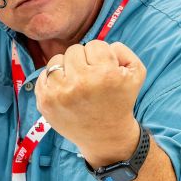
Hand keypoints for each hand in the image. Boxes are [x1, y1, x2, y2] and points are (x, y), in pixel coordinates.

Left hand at [34, 41, 145, 163]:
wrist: (105, 136)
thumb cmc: (120, 101)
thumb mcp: (136, 74)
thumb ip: (123, 51)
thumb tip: (104, 46)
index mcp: (105, 75)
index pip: (96, 45)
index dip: (102, 57)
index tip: (105, 72)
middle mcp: (81, 83)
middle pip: (74, 50)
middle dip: (84, 61)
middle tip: (91, 79)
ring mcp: (59, 93)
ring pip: (57, 60)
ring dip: (67, 68)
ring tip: (77, 83)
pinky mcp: (45, 101)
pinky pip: (43, 74)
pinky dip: (53, 79)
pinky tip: (65, 91)